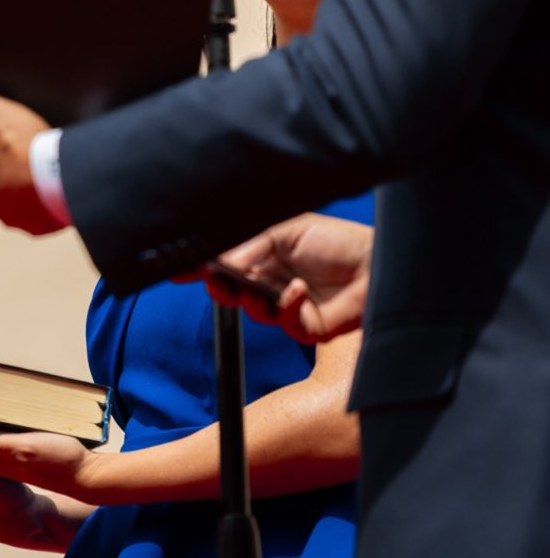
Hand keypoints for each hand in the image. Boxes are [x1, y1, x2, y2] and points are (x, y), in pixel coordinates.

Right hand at [206, 214, 372, 343]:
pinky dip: (287, 305)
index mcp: (263, 259)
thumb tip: (222, 260)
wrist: (378, 262)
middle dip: (219, 287)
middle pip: (231, 292)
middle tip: (216, 278)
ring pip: (252, 312)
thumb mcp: (286, 230)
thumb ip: (251, 244)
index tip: (179, 270)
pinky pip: (286, 323)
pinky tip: (298, 290)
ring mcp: (288, 306)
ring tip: (259, 284)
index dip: (200, 268)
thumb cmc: (337, 241)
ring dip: (250, 298)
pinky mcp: (307, 327)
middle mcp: (271, 284)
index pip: (224, 265)